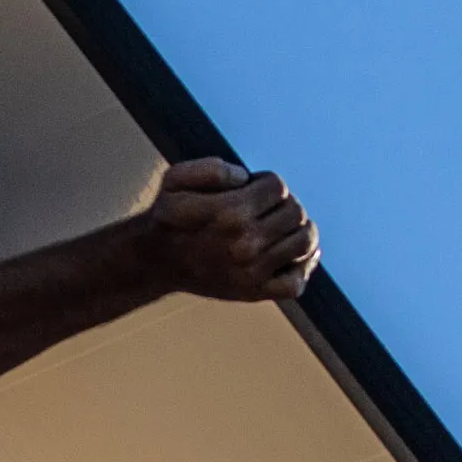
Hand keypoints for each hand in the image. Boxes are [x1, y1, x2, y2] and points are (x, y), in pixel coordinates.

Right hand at [139, 159, 316, 301]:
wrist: (157, 260)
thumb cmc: (171, 216)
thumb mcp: (177, 178)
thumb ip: (213, 168)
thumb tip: (246, 177)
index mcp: (229, 213)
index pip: (278, 187)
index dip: (267, 183)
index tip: (254, 189)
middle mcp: (244, 243)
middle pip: (295, 212)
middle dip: (285, 204)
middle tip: (268, 209)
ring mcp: (252, 271)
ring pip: (304, 242)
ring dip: (301, 230)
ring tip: (285, 228)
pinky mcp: (254, 292)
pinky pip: (296, 284)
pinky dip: (302, 268)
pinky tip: (293, 256)